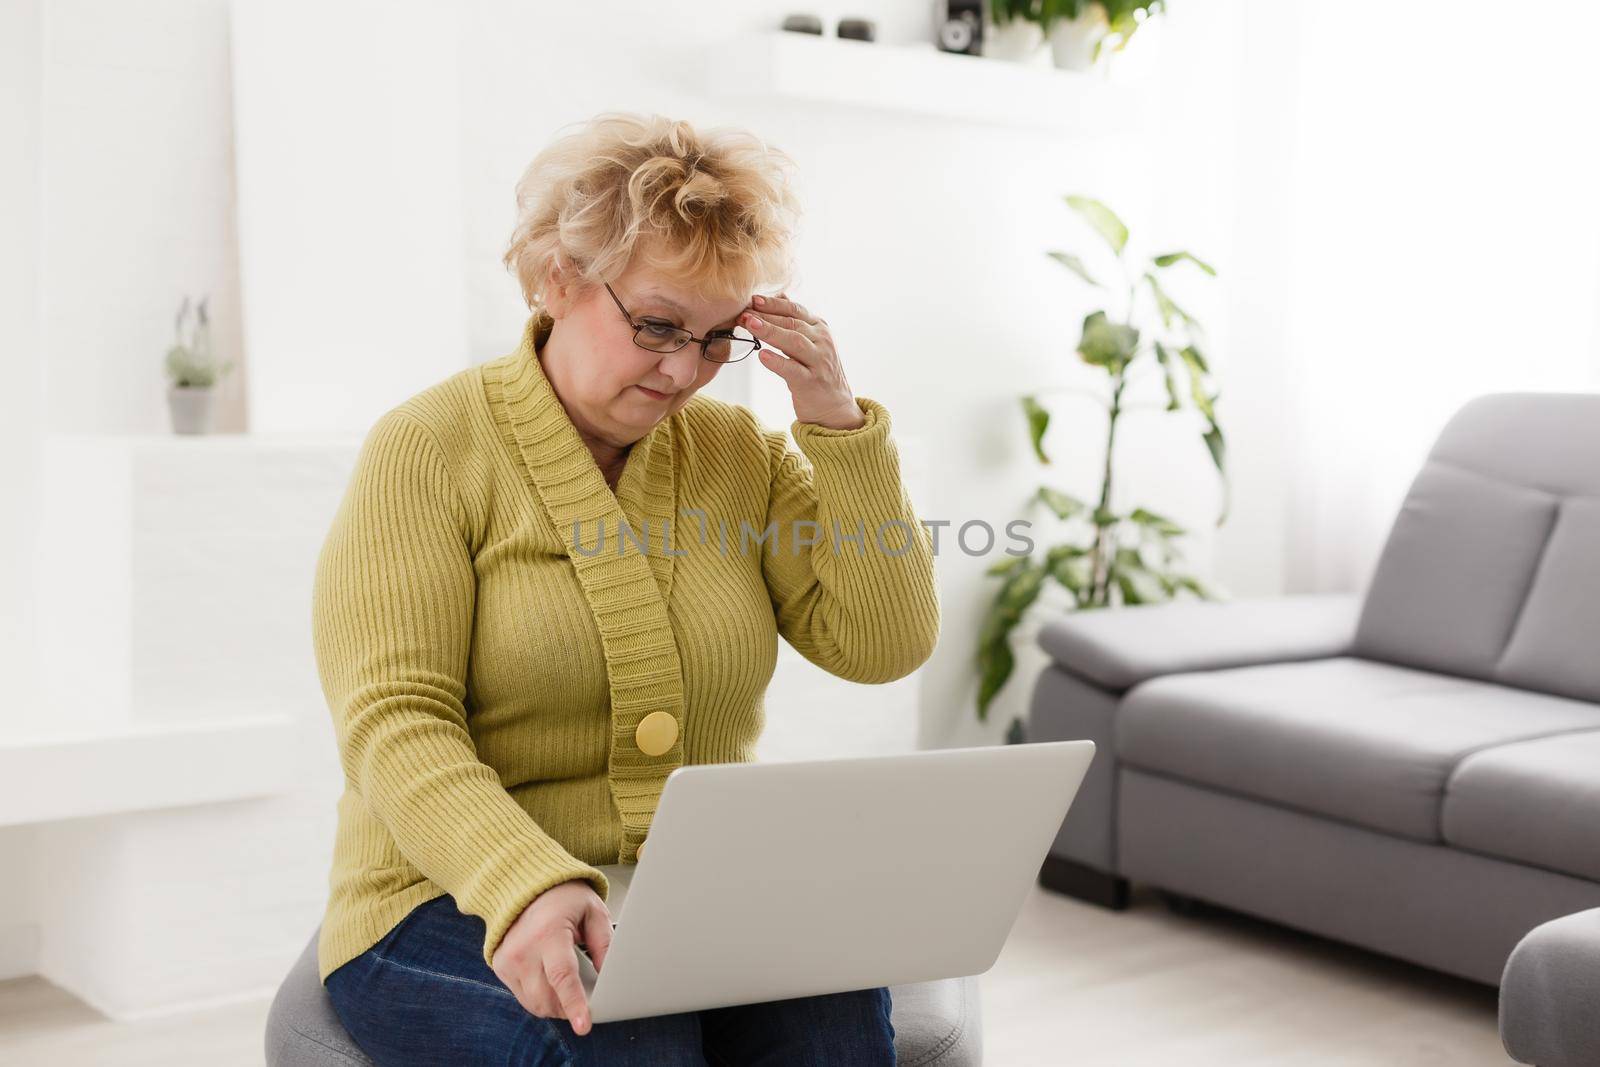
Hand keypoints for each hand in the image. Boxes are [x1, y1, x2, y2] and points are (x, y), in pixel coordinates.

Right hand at [491, 879, 612, 1035]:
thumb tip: (609, 977)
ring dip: (555, 1006)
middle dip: (569, 1009)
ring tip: (569, 988)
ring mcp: (508, 960)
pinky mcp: (501, 967)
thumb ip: (604, 944)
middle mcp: (523, 949)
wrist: (526, 886)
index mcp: (548, 932)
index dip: (574, 1004)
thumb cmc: (563, 897)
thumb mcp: (593, 912)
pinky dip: (541, 997)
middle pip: (547, 998)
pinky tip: (550, 980)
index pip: (562, 976)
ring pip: (535, 1004)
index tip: (584, 1026)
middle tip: (586, 1002)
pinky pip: (524, 997)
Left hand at [743, 293, 865, 430]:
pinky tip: (762, 355)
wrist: (834, 408)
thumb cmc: (816, 373)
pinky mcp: (812, 382)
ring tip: (749, 324)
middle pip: (792, 323)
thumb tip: (780, 294)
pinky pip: (793, 370)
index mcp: (820, 328)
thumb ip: (797, 321)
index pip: (795, 310)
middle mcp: (822, 341)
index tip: (752, 298)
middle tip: (743, 311)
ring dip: (770, 332)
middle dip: (766, 316)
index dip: (773, 303)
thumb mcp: (811, 342)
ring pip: (794, 342)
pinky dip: (777, 361)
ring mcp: (819, 362)